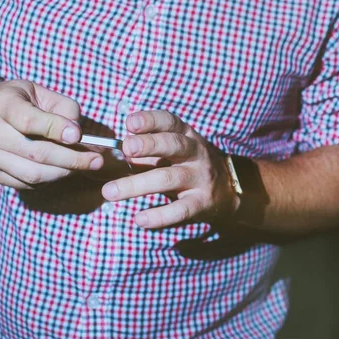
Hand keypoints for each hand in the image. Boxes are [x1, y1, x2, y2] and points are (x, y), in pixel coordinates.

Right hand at [0, 80, 102, 188]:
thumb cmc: (15, 100)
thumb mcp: (38, 91)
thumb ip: (62, 107)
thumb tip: (78, 134)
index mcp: (2, 104)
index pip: (29, 121)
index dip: (56, 129)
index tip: (79, 136)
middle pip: (36, 153)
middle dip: (72, 159)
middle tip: (97, 160)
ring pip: (32, 174)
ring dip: (64, 173)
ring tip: (83, 166)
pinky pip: (25, 184)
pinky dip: (49, 179)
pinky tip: (61, 170)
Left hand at [101, 110, 238, 228]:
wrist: (228, 190)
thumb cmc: (188, 164)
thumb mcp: (173, 150)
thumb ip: (148, 148)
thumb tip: (118, 149)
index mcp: (185, 135)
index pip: (169, 121)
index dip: (150, 120)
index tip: (130, 123)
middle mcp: (195, 152)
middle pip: (173, 145)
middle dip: (149, 145)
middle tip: (126, 148)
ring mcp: (200, 178)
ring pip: (169, 178)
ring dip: (137, 185)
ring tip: (110, 192)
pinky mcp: (202, 203)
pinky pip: (180, 210)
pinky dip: (159, 215)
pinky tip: (139, 218)